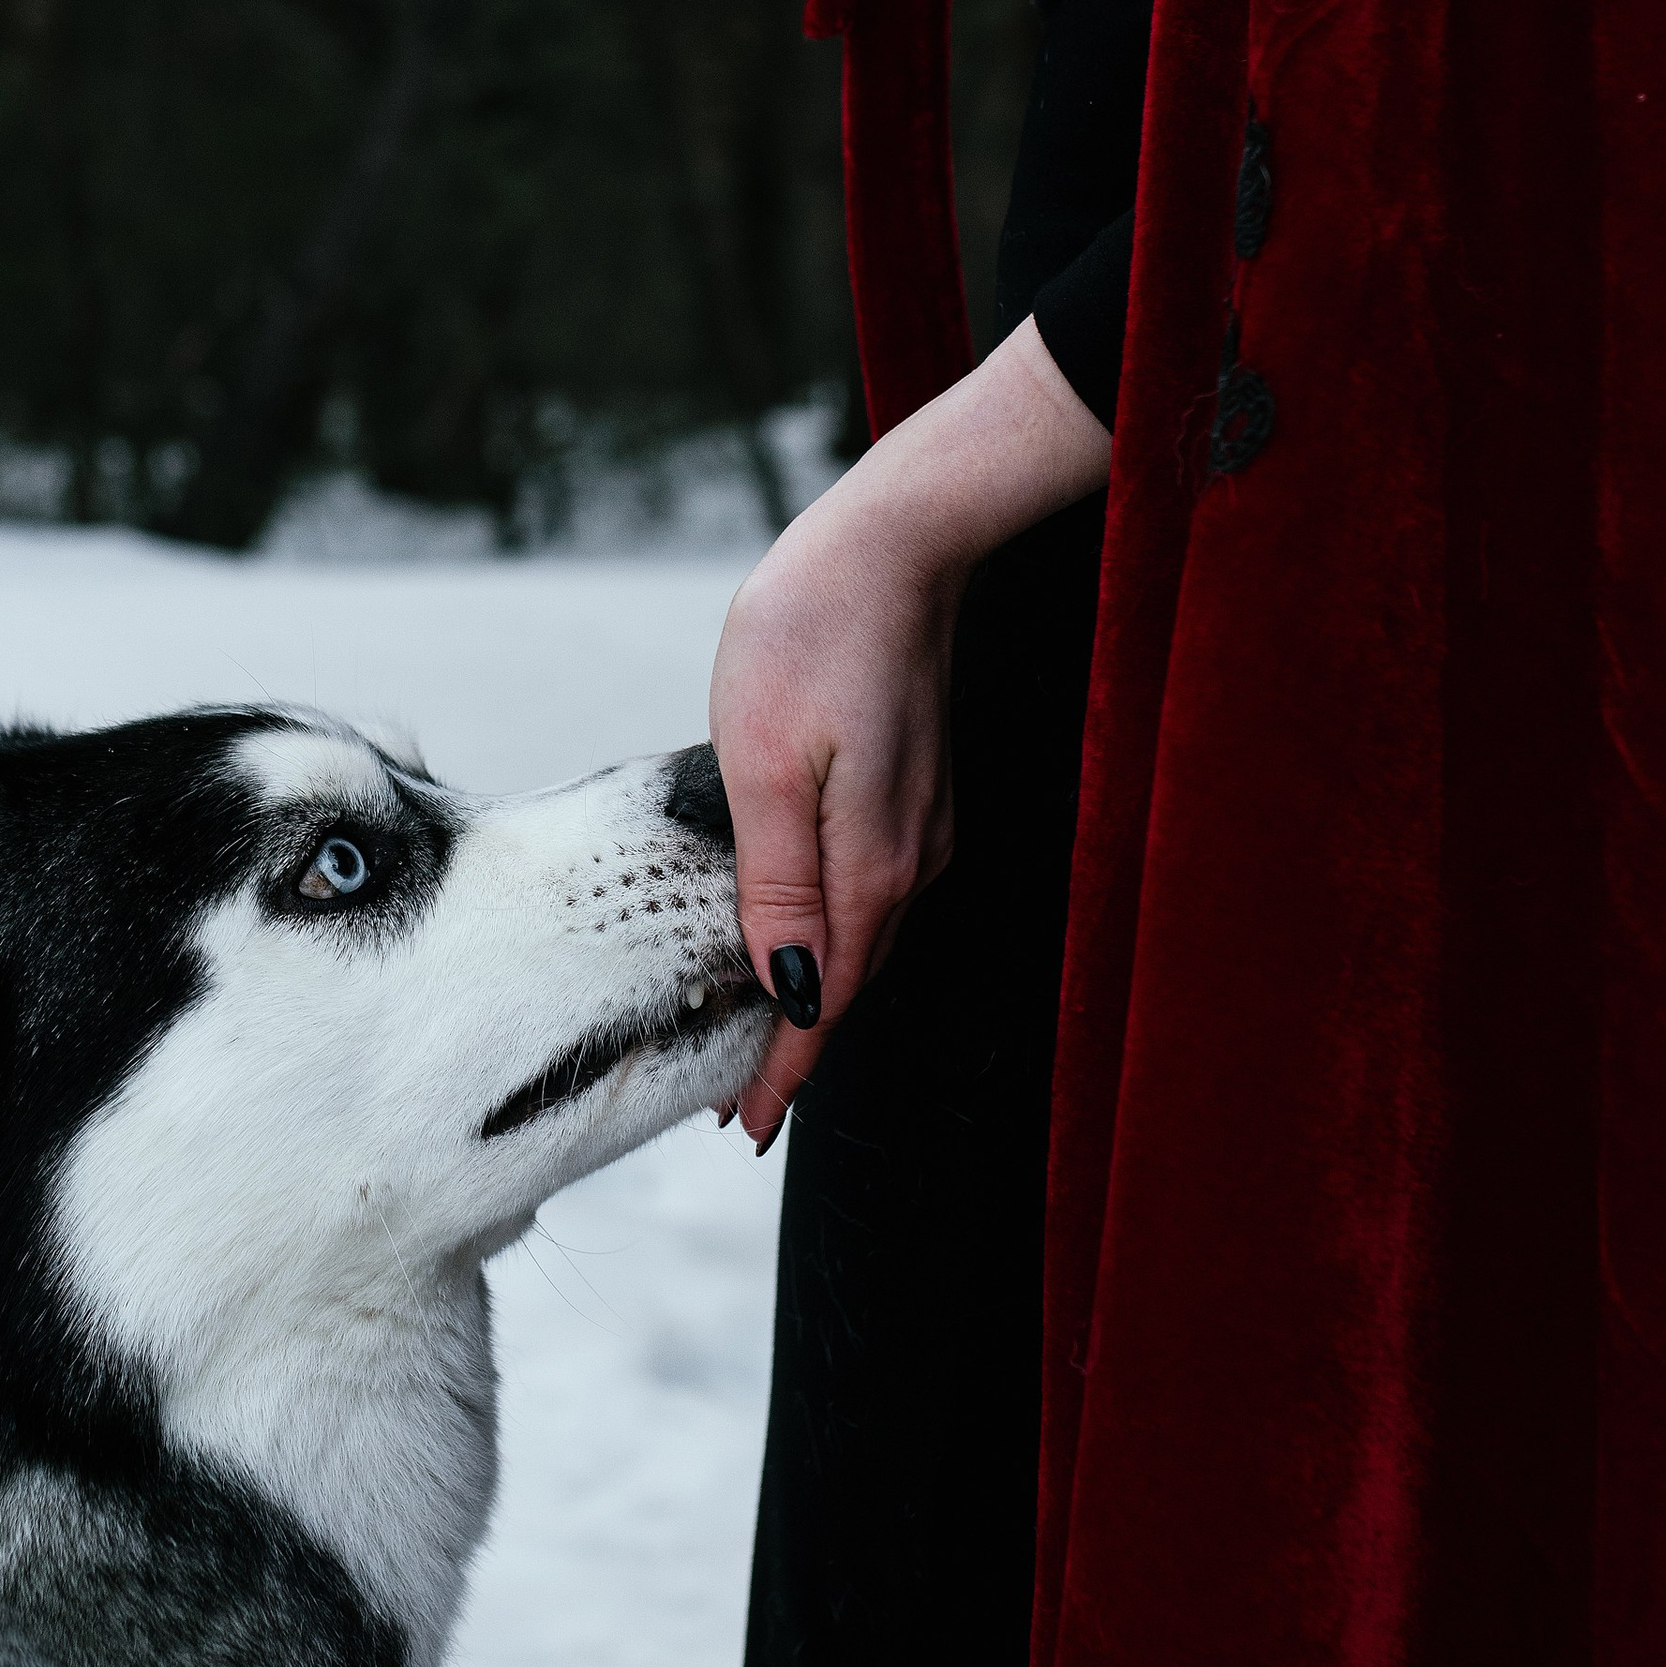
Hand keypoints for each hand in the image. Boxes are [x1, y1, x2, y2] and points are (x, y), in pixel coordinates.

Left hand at [710, 319, 1113, 1148]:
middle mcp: (910, 859)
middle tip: (743, 1106)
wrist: (899, 537)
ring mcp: (922, 824)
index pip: (825, 998)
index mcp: (869, 864)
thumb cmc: (814, 631)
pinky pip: (874, 889)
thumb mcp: (766, 763)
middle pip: (849, 979)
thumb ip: (779, 886)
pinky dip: (836, 931)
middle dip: (796, 1044)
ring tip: (762, 1037)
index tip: (747, 1129)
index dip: (785, 1069)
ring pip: (864, 935)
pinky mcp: (917, 790)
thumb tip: (790, 989)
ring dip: (817, 989)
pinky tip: (804, 934)